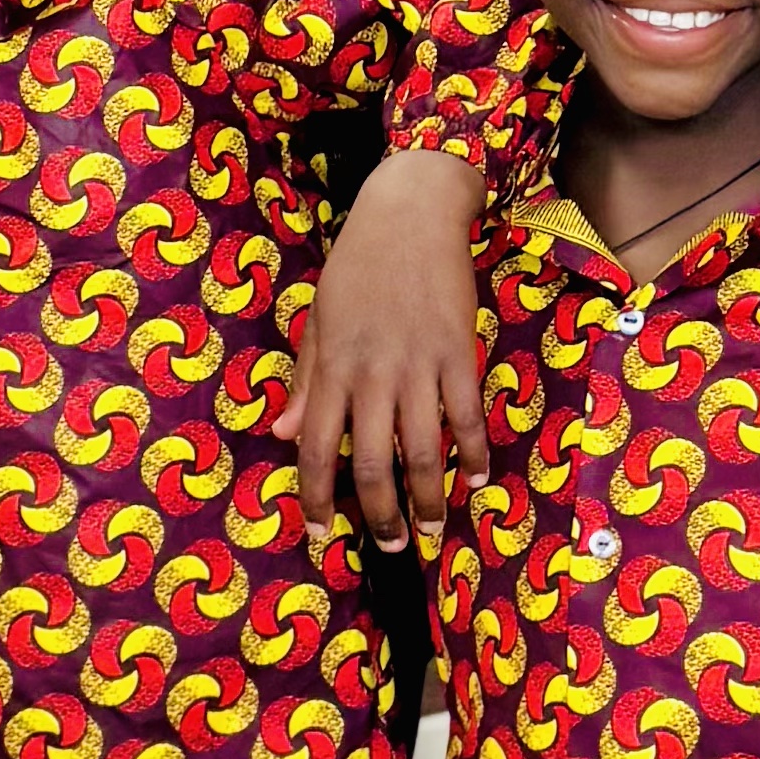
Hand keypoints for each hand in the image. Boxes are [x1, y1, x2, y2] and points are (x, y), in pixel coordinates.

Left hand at [283, 146, 486, 548]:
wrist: (411, 212)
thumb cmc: (358, 265)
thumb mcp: (319, 319)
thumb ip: (306, 380)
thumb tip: (282, 433)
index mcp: (332, 367)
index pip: (315, 448)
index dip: (317, 498)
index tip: (322, 535)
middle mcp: (372, 373)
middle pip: (371, 462)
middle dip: (380, 514)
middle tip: (390, 546)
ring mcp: (418, 364)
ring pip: (423, 450)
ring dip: (429, 498)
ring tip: (432, 528)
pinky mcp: (458, 352)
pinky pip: (467, 415)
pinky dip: (475, 452)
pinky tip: (478, 478)